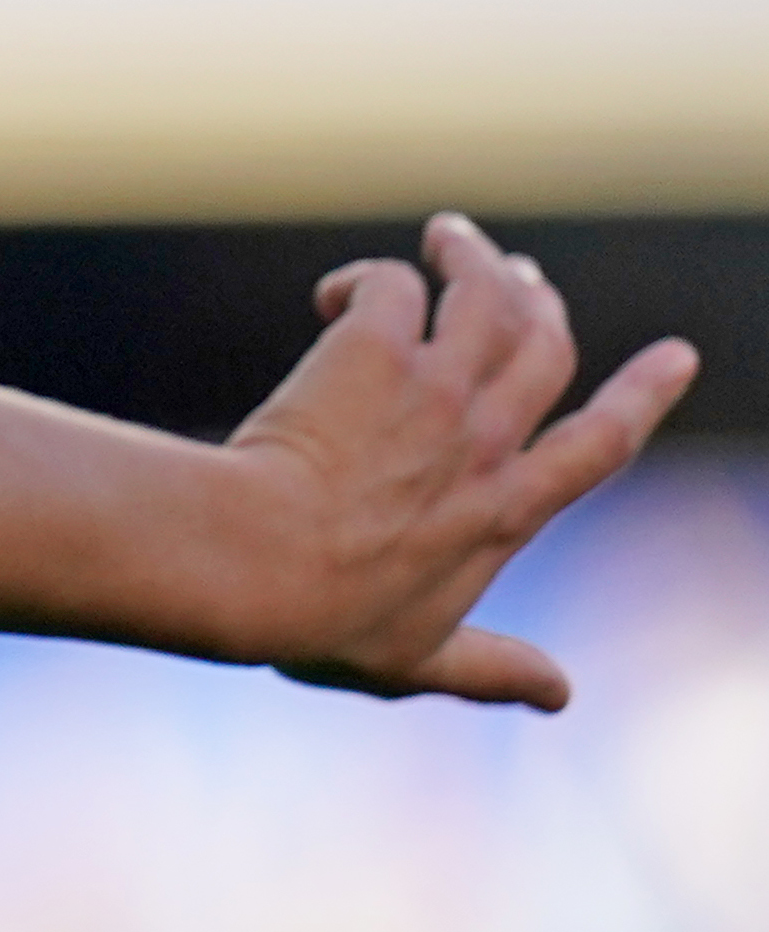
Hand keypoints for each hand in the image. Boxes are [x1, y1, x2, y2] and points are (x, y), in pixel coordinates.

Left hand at [228, 213, 697, 707]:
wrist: (254, 569)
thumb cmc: (322, 621)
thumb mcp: (416, 661)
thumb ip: (491, 669)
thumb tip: (561, 695)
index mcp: (506, 511)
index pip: (600, 444)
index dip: (643, 397)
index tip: (676, 355)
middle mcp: (485, 440)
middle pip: (547, 345)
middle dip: (541, 301)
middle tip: (517, 272)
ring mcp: (435, 387)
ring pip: (485, 296)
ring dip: (474, 260)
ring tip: (447, 236)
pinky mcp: (374, 347)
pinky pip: (394, 285)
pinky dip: (377, 277)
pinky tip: (339, 293)